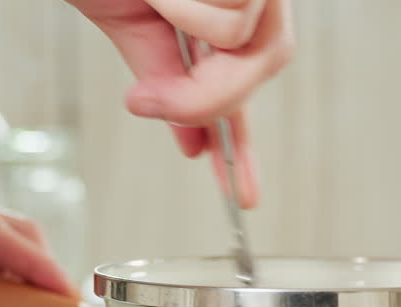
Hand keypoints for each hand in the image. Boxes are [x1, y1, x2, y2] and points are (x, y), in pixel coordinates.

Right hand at [69, 0, 293, 207]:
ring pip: (246, 41)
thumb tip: (191, 145)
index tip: (244, 194)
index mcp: (226, 1)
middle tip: (150, 100)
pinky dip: (186, 8)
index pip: (247, 76)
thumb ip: (169, 86)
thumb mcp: (133, 25)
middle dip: (211, 96)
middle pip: (267, 61)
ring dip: (188, 31)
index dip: (243, 143)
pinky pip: (230, 20)